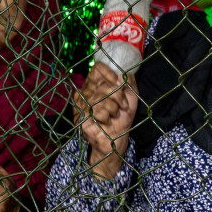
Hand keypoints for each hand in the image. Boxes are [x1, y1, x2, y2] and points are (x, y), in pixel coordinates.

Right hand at [73, 63, 137, 179]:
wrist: (116, 141)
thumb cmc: (122, 119)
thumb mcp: (130, 101)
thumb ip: (129, 85)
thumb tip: (125, 73)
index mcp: (95, 87)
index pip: (96, 69)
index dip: (109, 73)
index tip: (119, 81)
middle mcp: (85, 94)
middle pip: (103, 84)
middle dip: (119, 96)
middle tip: (123, 106)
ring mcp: (81, 106)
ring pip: (101, 97)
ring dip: (114, 108)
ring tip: (115, 115)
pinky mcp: (81, 118)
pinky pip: (97, 110)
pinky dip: (108, 116)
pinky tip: (107, 121)